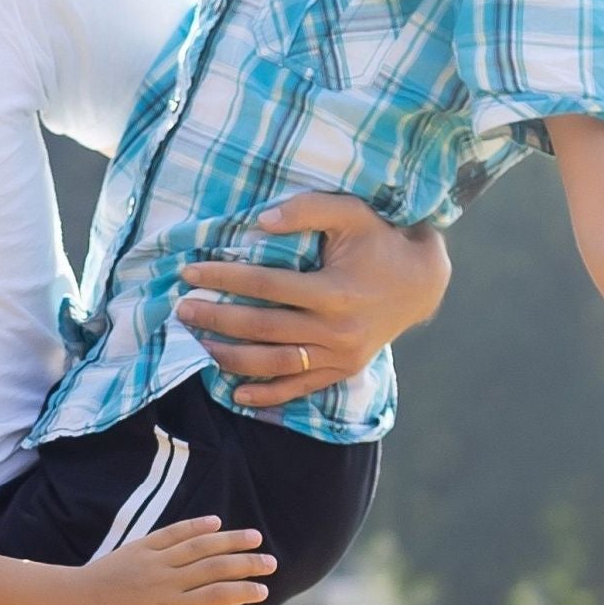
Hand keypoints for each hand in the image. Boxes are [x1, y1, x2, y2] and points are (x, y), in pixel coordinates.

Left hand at [56, 515, 275, 604]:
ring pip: (200, 545)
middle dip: (247, 563)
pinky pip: (175, 532)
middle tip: (271, 562)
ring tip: (255, 537)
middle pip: (216, 567)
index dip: (243, 592)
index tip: (262, 591)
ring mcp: (155, 560)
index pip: (217, 596)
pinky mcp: (142, 546)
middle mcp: (167, 582)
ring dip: (231, 540)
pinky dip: (197, 525)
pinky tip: (216, 523)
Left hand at [172, 191, 451, 404]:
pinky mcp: (345, 369)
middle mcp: (338, 329)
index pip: (268, 285)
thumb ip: (307, 209)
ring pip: (277, 363)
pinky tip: (236, 393)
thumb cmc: (380, 240)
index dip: (226, 277)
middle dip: (218, 318)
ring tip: (199, 343)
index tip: (191, 271)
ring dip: (233, 357)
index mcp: (336, 290)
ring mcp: (342, 355)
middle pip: (264, 328)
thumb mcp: (351, 212)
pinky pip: (302, 387)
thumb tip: (258, 221)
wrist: (422, 282)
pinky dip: (269, 395)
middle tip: (182, 309)